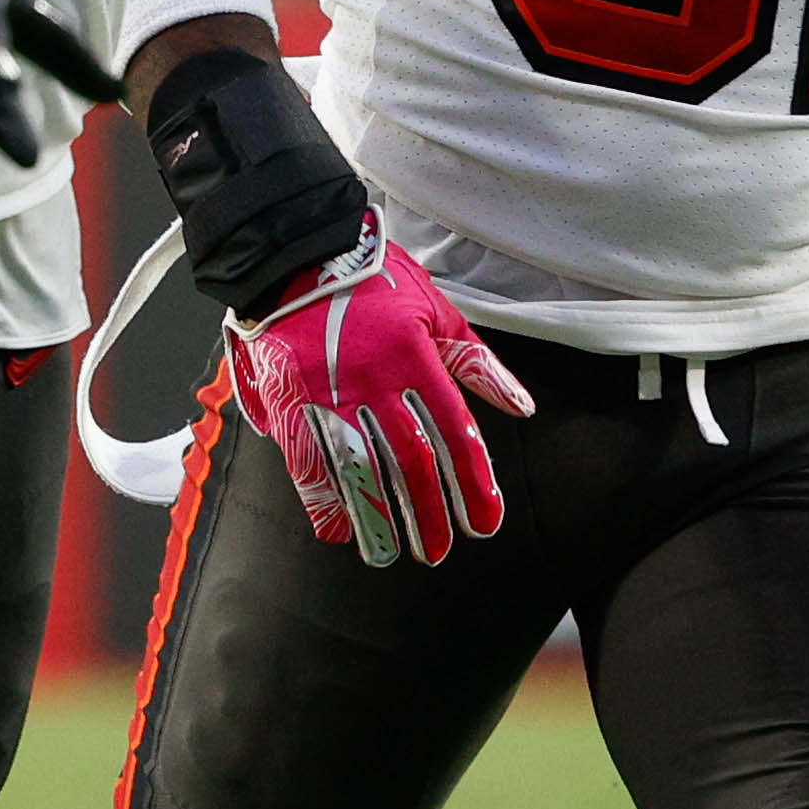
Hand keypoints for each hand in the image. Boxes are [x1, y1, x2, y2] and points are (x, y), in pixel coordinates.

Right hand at [225, 221, 529, 567]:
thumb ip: (478, 363)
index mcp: (417, 357)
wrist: (296, 252)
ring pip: (359, 467)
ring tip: (391, 555)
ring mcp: (327, 390)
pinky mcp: (287, 396)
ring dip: (377, 518)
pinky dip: (322, 497)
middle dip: (427, 513)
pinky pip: (307, 457)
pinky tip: (337, 530)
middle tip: (438, 552)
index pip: (454, 432)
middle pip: (410, 461)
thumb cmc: (373, 281)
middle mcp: (374, 378)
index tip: (484, 524)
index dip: (472, 484)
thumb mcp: (436, 310)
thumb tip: (522, 406)